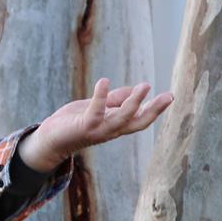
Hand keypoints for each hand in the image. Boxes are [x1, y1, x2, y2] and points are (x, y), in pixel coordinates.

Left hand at [18, 78, 173, 172]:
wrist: (50, 138)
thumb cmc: (73, 122)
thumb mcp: (97, 108)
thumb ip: (114, 100)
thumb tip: (134, 90)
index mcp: (115, 125)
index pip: (140, 118)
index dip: (155, 109)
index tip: (170, 96)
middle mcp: (110, 130)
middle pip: (137, 122)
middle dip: (154, 110)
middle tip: (168, 96)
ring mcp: (99, 130)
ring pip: (122, 118)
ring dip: (134, 102)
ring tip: (144, 86)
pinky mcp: (84, 126)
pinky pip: (96, 111)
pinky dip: (101, 96)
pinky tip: (103, 81)